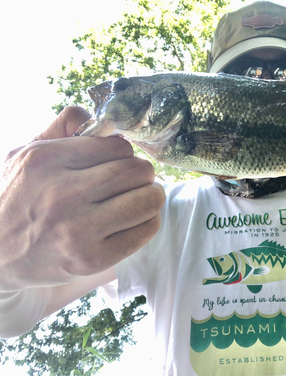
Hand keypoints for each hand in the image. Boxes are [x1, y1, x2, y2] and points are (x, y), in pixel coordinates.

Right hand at [0, 107, 164, 291]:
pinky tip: (134, 219)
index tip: (117, 162)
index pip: (118, 146)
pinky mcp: (92, 259)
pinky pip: (145, 230)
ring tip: (139, 198)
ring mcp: (78, 229)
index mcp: (46, 161)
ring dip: (151, 197)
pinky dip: (149, 221)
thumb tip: (100, 115)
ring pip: (148, 200)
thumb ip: (62, 127)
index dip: (124, 153)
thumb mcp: (25, 154)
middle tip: (134, 181)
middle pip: (138, 171)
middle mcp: (62, 194)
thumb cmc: (17, 198)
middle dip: (143, 174)